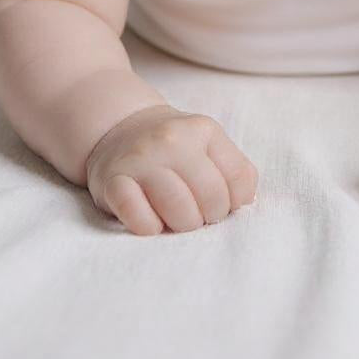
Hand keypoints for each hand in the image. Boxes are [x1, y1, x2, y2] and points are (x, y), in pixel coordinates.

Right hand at [85, 104, 258, 235]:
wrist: (120, 130)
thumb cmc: (174, 149)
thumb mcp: (208, 146)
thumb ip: (233, 170)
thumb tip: (244, 203)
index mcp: (203, 130)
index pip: (240, 179)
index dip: (234, 201)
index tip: (218, 201)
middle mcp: (172, 139)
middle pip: (212, 198)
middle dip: (208, 217)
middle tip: (195, 213)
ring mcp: (141, 159)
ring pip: (180, 211)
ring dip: (181, 225)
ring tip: (174, 218)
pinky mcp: (113, 182)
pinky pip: (140, 219)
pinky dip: (150, 228)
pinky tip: (151, 220)